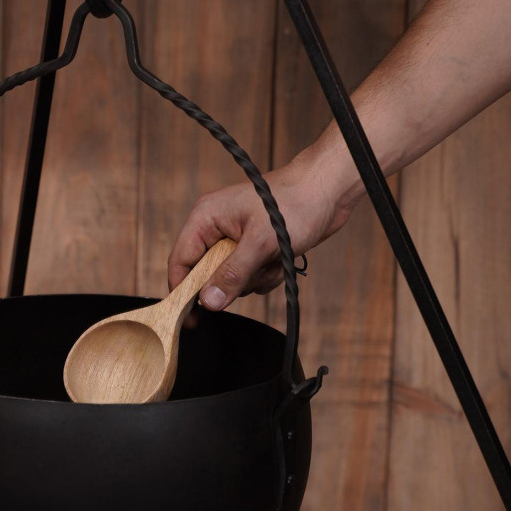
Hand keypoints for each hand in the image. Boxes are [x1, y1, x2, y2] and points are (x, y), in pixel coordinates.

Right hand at [167, 144, 355, 310]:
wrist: (329, 191)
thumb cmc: (295, 203)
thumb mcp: (261, 242)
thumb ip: (232, 274)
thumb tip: (208, 301)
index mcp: (206, 218)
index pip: (181, 260)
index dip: (181, 290)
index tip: (190, 319)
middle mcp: (217, 228)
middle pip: (207, 274)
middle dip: (234, 281)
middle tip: (255, 270)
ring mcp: (237, 239)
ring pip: (232, 280)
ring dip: (256, 278)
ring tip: (274, 258)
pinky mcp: (256, 249)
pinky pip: (252, 277)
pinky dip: (268, 275)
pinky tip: (282, 259)